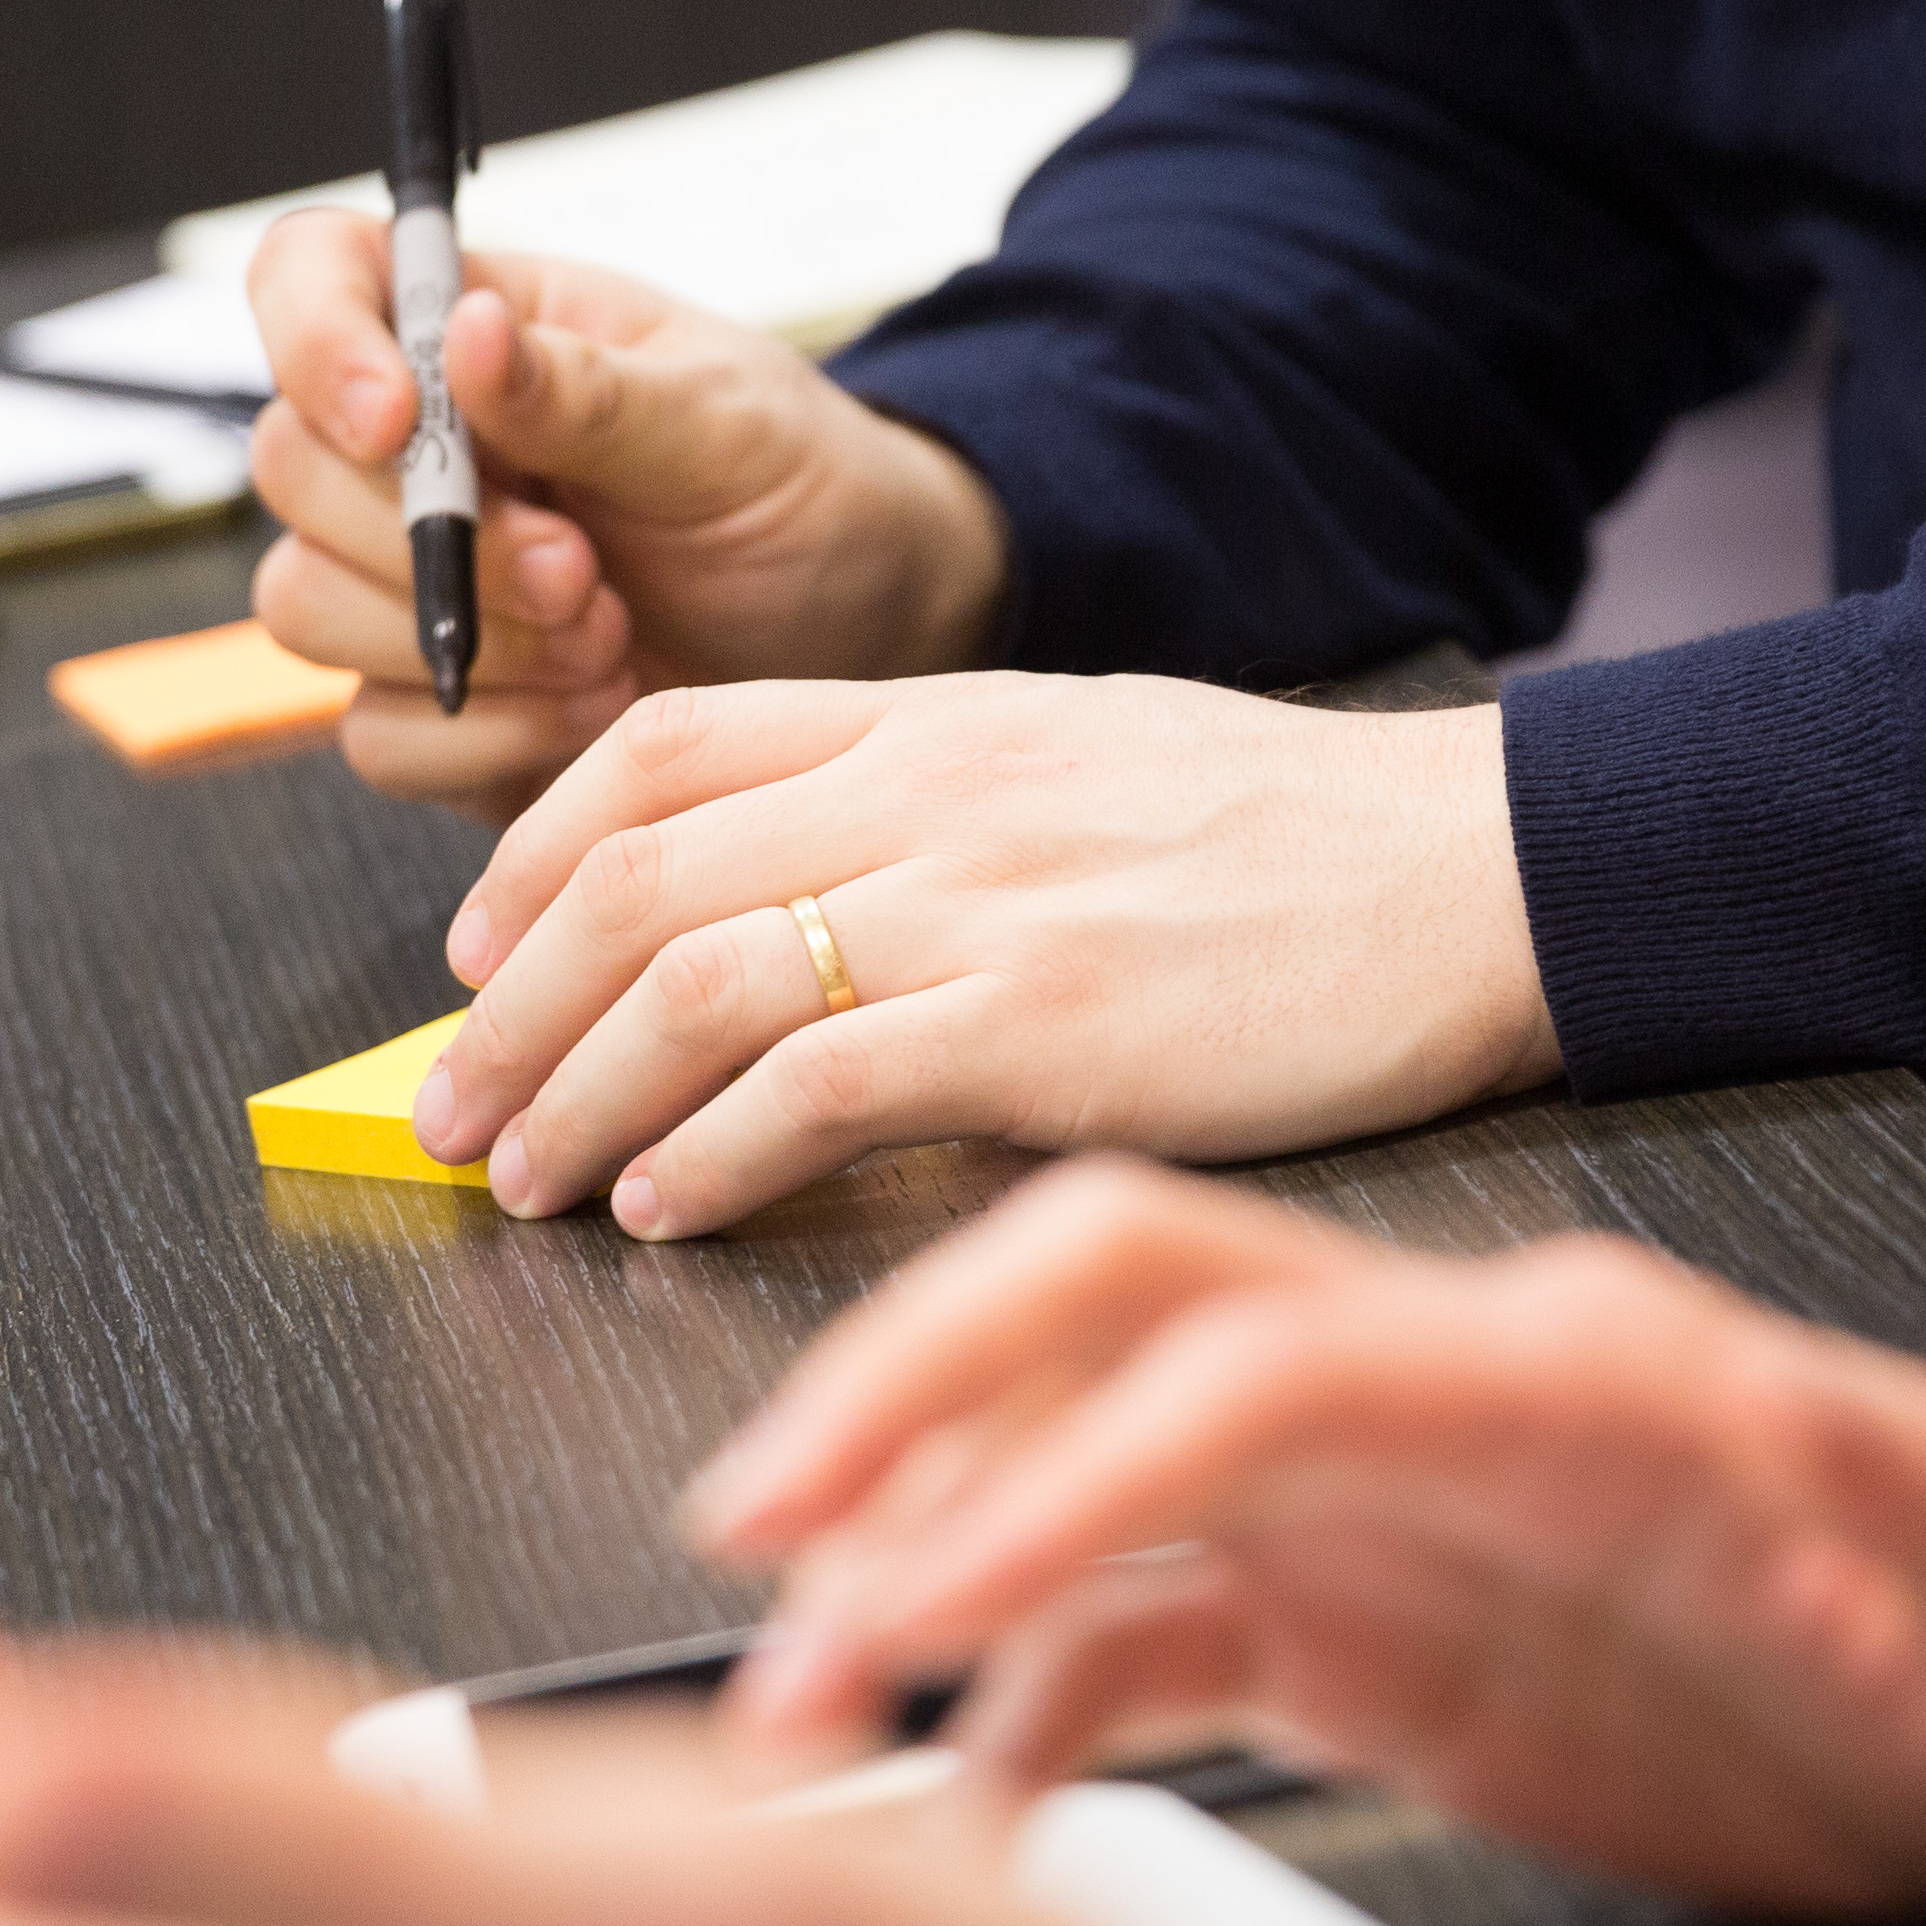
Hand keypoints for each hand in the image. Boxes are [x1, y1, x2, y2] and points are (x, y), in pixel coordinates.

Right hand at [244, 210, 1009, 821]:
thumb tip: (472, 334)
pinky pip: (375, 734)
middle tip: (579, 571)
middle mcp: (415, 448)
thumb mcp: (723, 422)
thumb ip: (589, 392)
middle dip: (431, 538)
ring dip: (461, 639)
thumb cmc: (795, 489)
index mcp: (474, 328)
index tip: (400, 419)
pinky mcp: (431, 703)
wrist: (862, 633)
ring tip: (606, 636)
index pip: (310, 275)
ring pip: (305, 606)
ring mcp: (408, 578)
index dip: (314, 339)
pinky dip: (481, 736)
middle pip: (289, 465)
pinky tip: (590, 709)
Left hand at [402, 676, 1555, 1235]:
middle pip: (639, 879)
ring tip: (531, 1183)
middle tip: (454, 1117)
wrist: (1470, 875)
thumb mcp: (1074, 766)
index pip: (658, 751)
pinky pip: (818, 1083)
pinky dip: (711, 1154)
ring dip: (581, 1097)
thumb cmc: (1287, 848)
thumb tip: (777, 896)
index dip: (529, 857)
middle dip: (510, 1012)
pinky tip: (670, 1208)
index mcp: (931, 717)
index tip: (474, 957)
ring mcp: (987, 901)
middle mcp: (933, 790)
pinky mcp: (1049, 1024)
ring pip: (697, 983)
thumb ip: (920, 810)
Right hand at [687, 1164, 1925, 1908]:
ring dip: (918, 1583)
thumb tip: (1800, 1445)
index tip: (925, 1582)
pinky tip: (947, 1810)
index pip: (1247, 1354)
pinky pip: (1131, 1644)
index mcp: (1553, 1376)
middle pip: (1097, 1330)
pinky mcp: (1355, 1633)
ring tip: (787, 1727)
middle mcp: (1424, 1412)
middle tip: (756, 1548)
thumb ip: (1900, 1497)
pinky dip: (1013, 1713)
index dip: (1069, 1451)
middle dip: (906, 1410)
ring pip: (1077, 1492)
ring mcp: (1369, 1519)